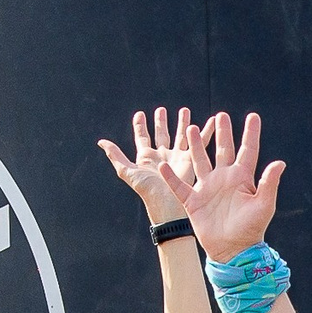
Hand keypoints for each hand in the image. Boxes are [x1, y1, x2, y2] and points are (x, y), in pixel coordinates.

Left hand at [97, 107, 203, 224]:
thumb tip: (101, 142)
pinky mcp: (190, 159)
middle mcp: (161, 155)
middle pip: (161, 133)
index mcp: (146, 157)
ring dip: (182, 123)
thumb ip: (115, 156)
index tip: (140, 114)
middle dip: (161, 122)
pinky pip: (199, 141)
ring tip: (184, 110)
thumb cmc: (147, 189)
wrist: (167, 203)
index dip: (140, 125)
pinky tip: (210, 121)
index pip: (142, 137)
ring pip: (180, 135)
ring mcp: (176, 156)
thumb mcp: (127, 171)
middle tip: (161, 110)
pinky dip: (205, 131)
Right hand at [169, 110, 283, 262]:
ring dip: (196, 146)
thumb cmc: (252, 229)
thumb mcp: (264, 205)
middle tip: (220, 116)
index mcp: (242, 178)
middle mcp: (224, 179)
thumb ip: (269, 183)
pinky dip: (171, 178)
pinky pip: (180, 186)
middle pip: (222, 150)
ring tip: (191, 128)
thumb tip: (280, 162)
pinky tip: (164, 166)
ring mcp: (208, 189)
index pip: (248, 150)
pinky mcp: (194, 202)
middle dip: (222, 133)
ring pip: (200, 161)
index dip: (251, 134)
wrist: (233, 251)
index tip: (253, 116)